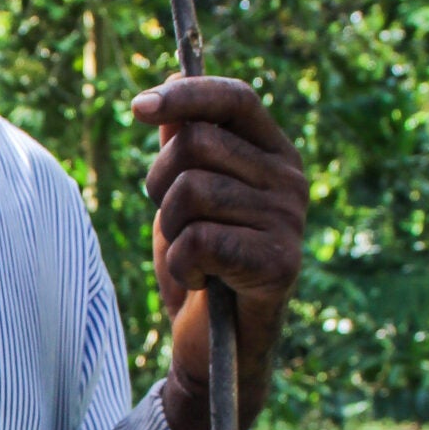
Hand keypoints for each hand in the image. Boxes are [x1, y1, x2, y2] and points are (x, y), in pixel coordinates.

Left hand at [132, 76, 305, 429]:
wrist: (216, 345)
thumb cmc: (202, 264)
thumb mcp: (185, 196)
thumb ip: (183, 143)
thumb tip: (169, 84)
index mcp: (274, 154)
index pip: (234, 98)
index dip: (186, 94)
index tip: (138, 107)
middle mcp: (291, 181)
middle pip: (196, 143)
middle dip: (160, 183)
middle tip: (174, 223)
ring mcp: (289, 222)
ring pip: (191, 192)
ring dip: (170, 231)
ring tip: (192, 257)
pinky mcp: (279, 264)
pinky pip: (198, 240)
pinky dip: (182, 266)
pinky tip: (202, 281)